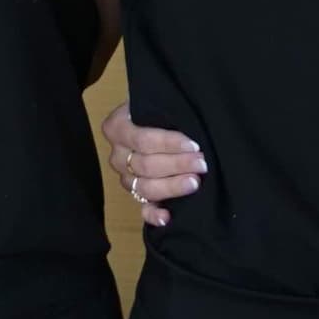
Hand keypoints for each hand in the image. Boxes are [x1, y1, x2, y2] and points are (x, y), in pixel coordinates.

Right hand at [101, 104, 206, 228]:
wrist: (153, 117)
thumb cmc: (159, 108)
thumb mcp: (157, 101)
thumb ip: (165, 109)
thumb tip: (188, 118)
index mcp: (117, 127)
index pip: (143, 140)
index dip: (170, 144)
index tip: (195, 144)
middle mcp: (117, 155)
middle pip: (146, 165)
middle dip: (177, 165)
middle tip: (202, 164)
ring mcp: (125, 177)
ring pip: (146, 187)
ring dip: (172, 187)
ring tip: (195, 183)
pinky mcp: (136, 194)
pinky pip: (141, 208)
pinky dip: (153, 215)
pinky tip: (167, 217)